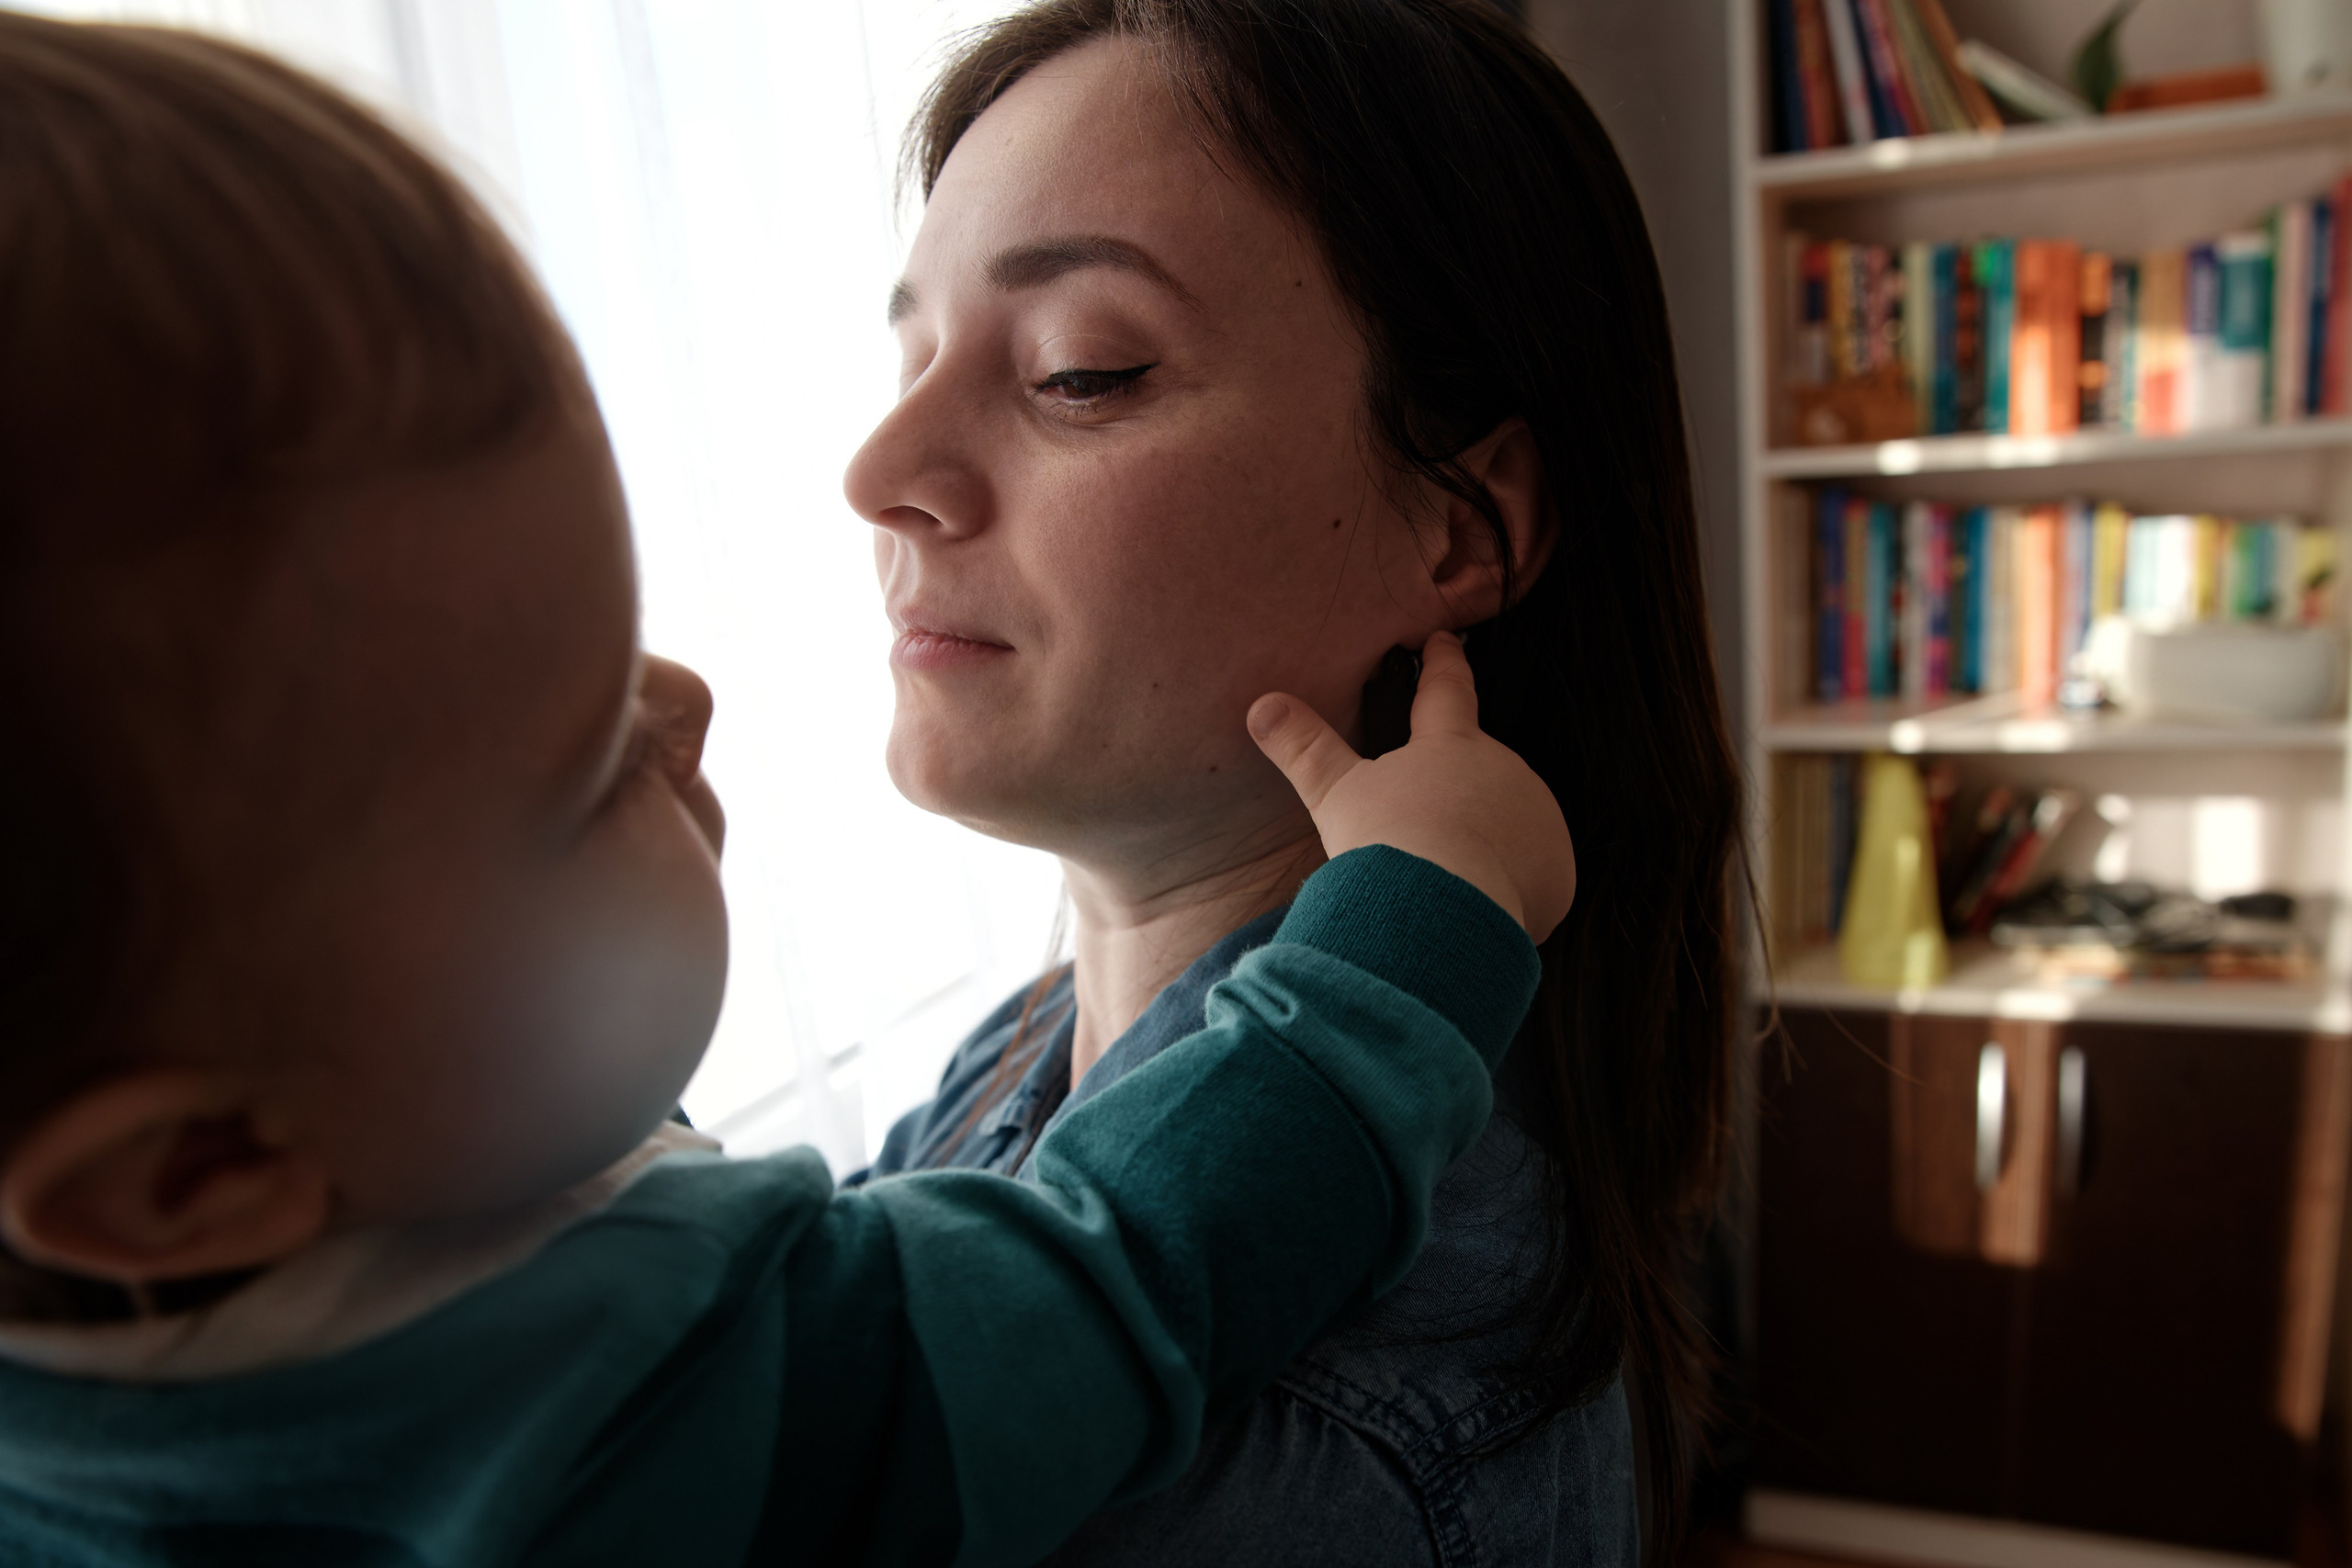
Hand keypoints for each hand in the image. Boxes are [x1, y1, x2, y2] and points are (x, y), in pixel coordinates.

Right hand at [1246, 632, 1573, 941]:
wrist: (1443, 918)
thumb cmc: (1387, 847)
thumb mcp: (1334, 795)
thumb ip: (1303, 747)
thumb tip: (1262, 704)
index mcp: (1452, 743)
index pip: (1447, 687)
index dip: (1443, 660)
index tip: (1443, 641)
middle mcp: (1506, 770)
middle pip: (1481, 768)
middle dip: (1461, 787)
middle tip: (1428, 823)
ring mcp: (1538, 819)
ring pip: (1510, 820)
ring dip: (1488, 837)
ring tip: (1447, 875)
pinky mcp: (1558, 870)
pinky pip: (1535, 872)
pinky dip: (1513, 882)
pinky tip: (1478, 904)